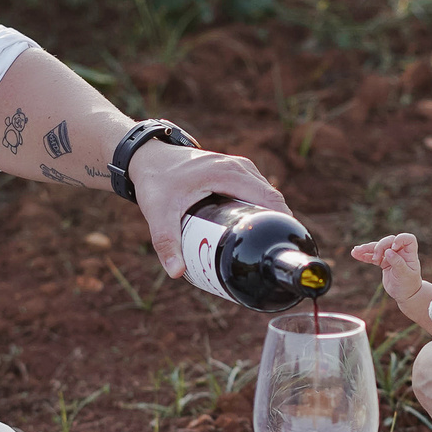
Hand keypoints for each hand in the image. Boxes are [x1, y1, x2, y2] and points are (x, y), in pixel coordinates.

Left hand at [128, 140, 284, 279]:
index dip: (283, 222)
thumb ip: (166, 242)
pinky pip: (257, 190)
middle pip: (272, 198)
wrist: (148, 158)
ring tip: (267, 244)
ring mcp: (238, 166)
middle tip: (274, 254)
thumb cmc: (155, 181)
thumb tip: (176, 272)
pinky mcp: (234, 170)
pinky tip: (257, 228)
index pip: (270, 199)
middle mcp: (238, 167)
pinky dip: (261, 207)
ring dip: (270, 216)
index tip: (284, 247)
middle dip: (278, 224)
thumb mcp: (159, 213)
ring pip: (266, 194)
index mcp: (229, 173)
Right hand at [352, 235, 426, 316]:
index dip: (400, 239)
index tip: (394, 247)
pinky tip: (355, 254)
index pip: (407, 239)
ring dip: (367, 249)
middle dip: (380, 246)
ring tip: (356, 250)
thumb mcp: (404, 275)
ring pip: (378, 248)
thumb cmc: (409, 284)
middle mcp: (400, 252)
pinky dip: (364, 256)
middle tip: (375, 258)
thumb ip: (397, 262)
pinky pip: (372, 257)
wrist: (405, 295)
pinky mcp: (383, 262)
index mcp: (409, 253)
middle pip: (389, 241)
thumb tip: (388, 251)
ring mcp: (391, 256)